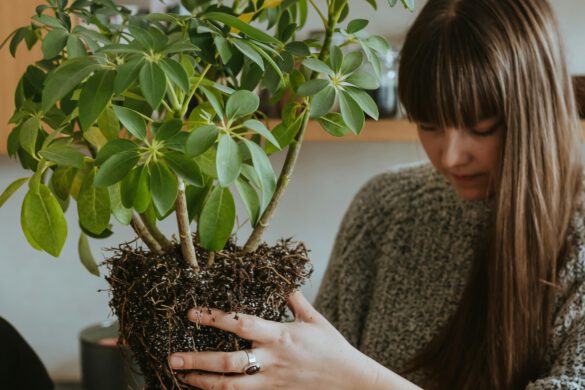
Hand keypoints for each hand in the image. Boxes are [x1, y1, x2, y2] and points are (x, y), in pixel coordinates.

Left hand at [168, 291, 378, 389]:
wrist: (350, 382)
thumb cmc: (333, 348)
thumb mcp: (314, 319)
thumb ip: (294, 300)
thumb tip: (282, 282)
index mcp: (279, 335)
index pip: (241, 325)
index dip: (214, 318)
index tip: (192, 313)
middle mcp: (271, 360)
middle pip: (228, 363)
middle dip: (197, 361)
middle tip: (172, 358)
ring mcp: (271, 381)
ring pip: (230, 386)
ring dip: (202, 382)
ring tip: (181, 376)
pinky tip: (207, 389)